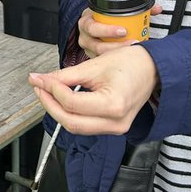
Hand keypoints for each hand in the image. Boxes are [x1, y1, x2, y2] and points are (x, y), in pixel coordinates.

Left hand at [29, 45, 157, 135]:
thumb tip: (40, 80)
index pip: (71, 103)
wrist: (152, 69)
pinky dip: (70, 114)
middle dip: (49, 104)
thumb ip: (65, 76)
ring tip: (46, 92)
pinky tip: (62, 99)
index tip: (39, 79)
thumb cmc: (130, 63)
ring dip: (58, 110)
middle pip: (71, 122)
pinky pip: (85, 125)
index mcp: (113, 105)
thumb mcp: (94, 66)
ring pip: (76, 127)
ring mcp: (115, 129)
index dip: (51, 90)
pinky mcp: (113, 128)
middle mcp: (115, 123)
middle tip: (38, 86)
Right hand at [76, 5, 162, 58]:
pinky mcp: (93, 58)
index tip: (124, 31)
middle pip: (98, 46)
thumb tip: (156, 8)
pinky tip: (128, 60)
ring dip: (117, 54)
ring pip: (101, 56)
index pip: (93, 27)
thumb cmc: (102, 17)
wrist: (92, 23)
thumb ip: (137, 7)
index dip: (108, 30)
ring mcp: (89, 49)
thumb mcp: (111, 8)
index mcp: (86, 22)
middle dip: (117, 46)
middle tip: (133, 43)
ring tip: (133, 52)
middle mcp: (85, 37)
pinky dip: (115, 61)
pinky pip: (103, 61)